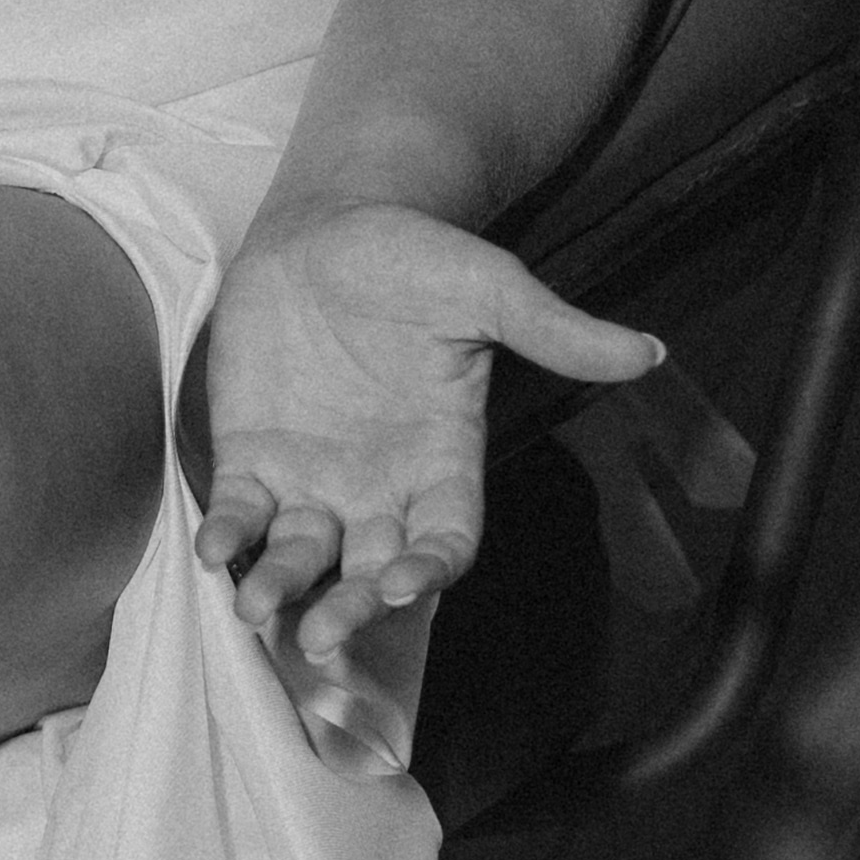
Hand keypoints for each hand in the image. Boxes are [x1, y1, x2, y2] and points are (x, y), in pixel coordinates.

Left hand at [192, 201, 657, 742]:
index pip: (445, 541)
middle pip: (371, 574)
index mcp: (443, 460)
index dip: (427, 572)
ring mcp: (315, 477)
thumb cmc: (417, 255)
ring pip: (303, 559)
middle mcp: (379, 486)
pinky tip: (212, 549)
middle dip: (349, 610)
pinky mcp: (254, 456)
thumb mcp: (490, 288)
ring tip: (255, 606)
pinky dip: (228, 538)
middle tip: (322, 635)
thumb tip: (647, 350)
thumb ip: (556, 329)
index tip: (402, 584)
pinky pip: (241, 516)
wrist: (331, 223)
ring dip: (281, 588)